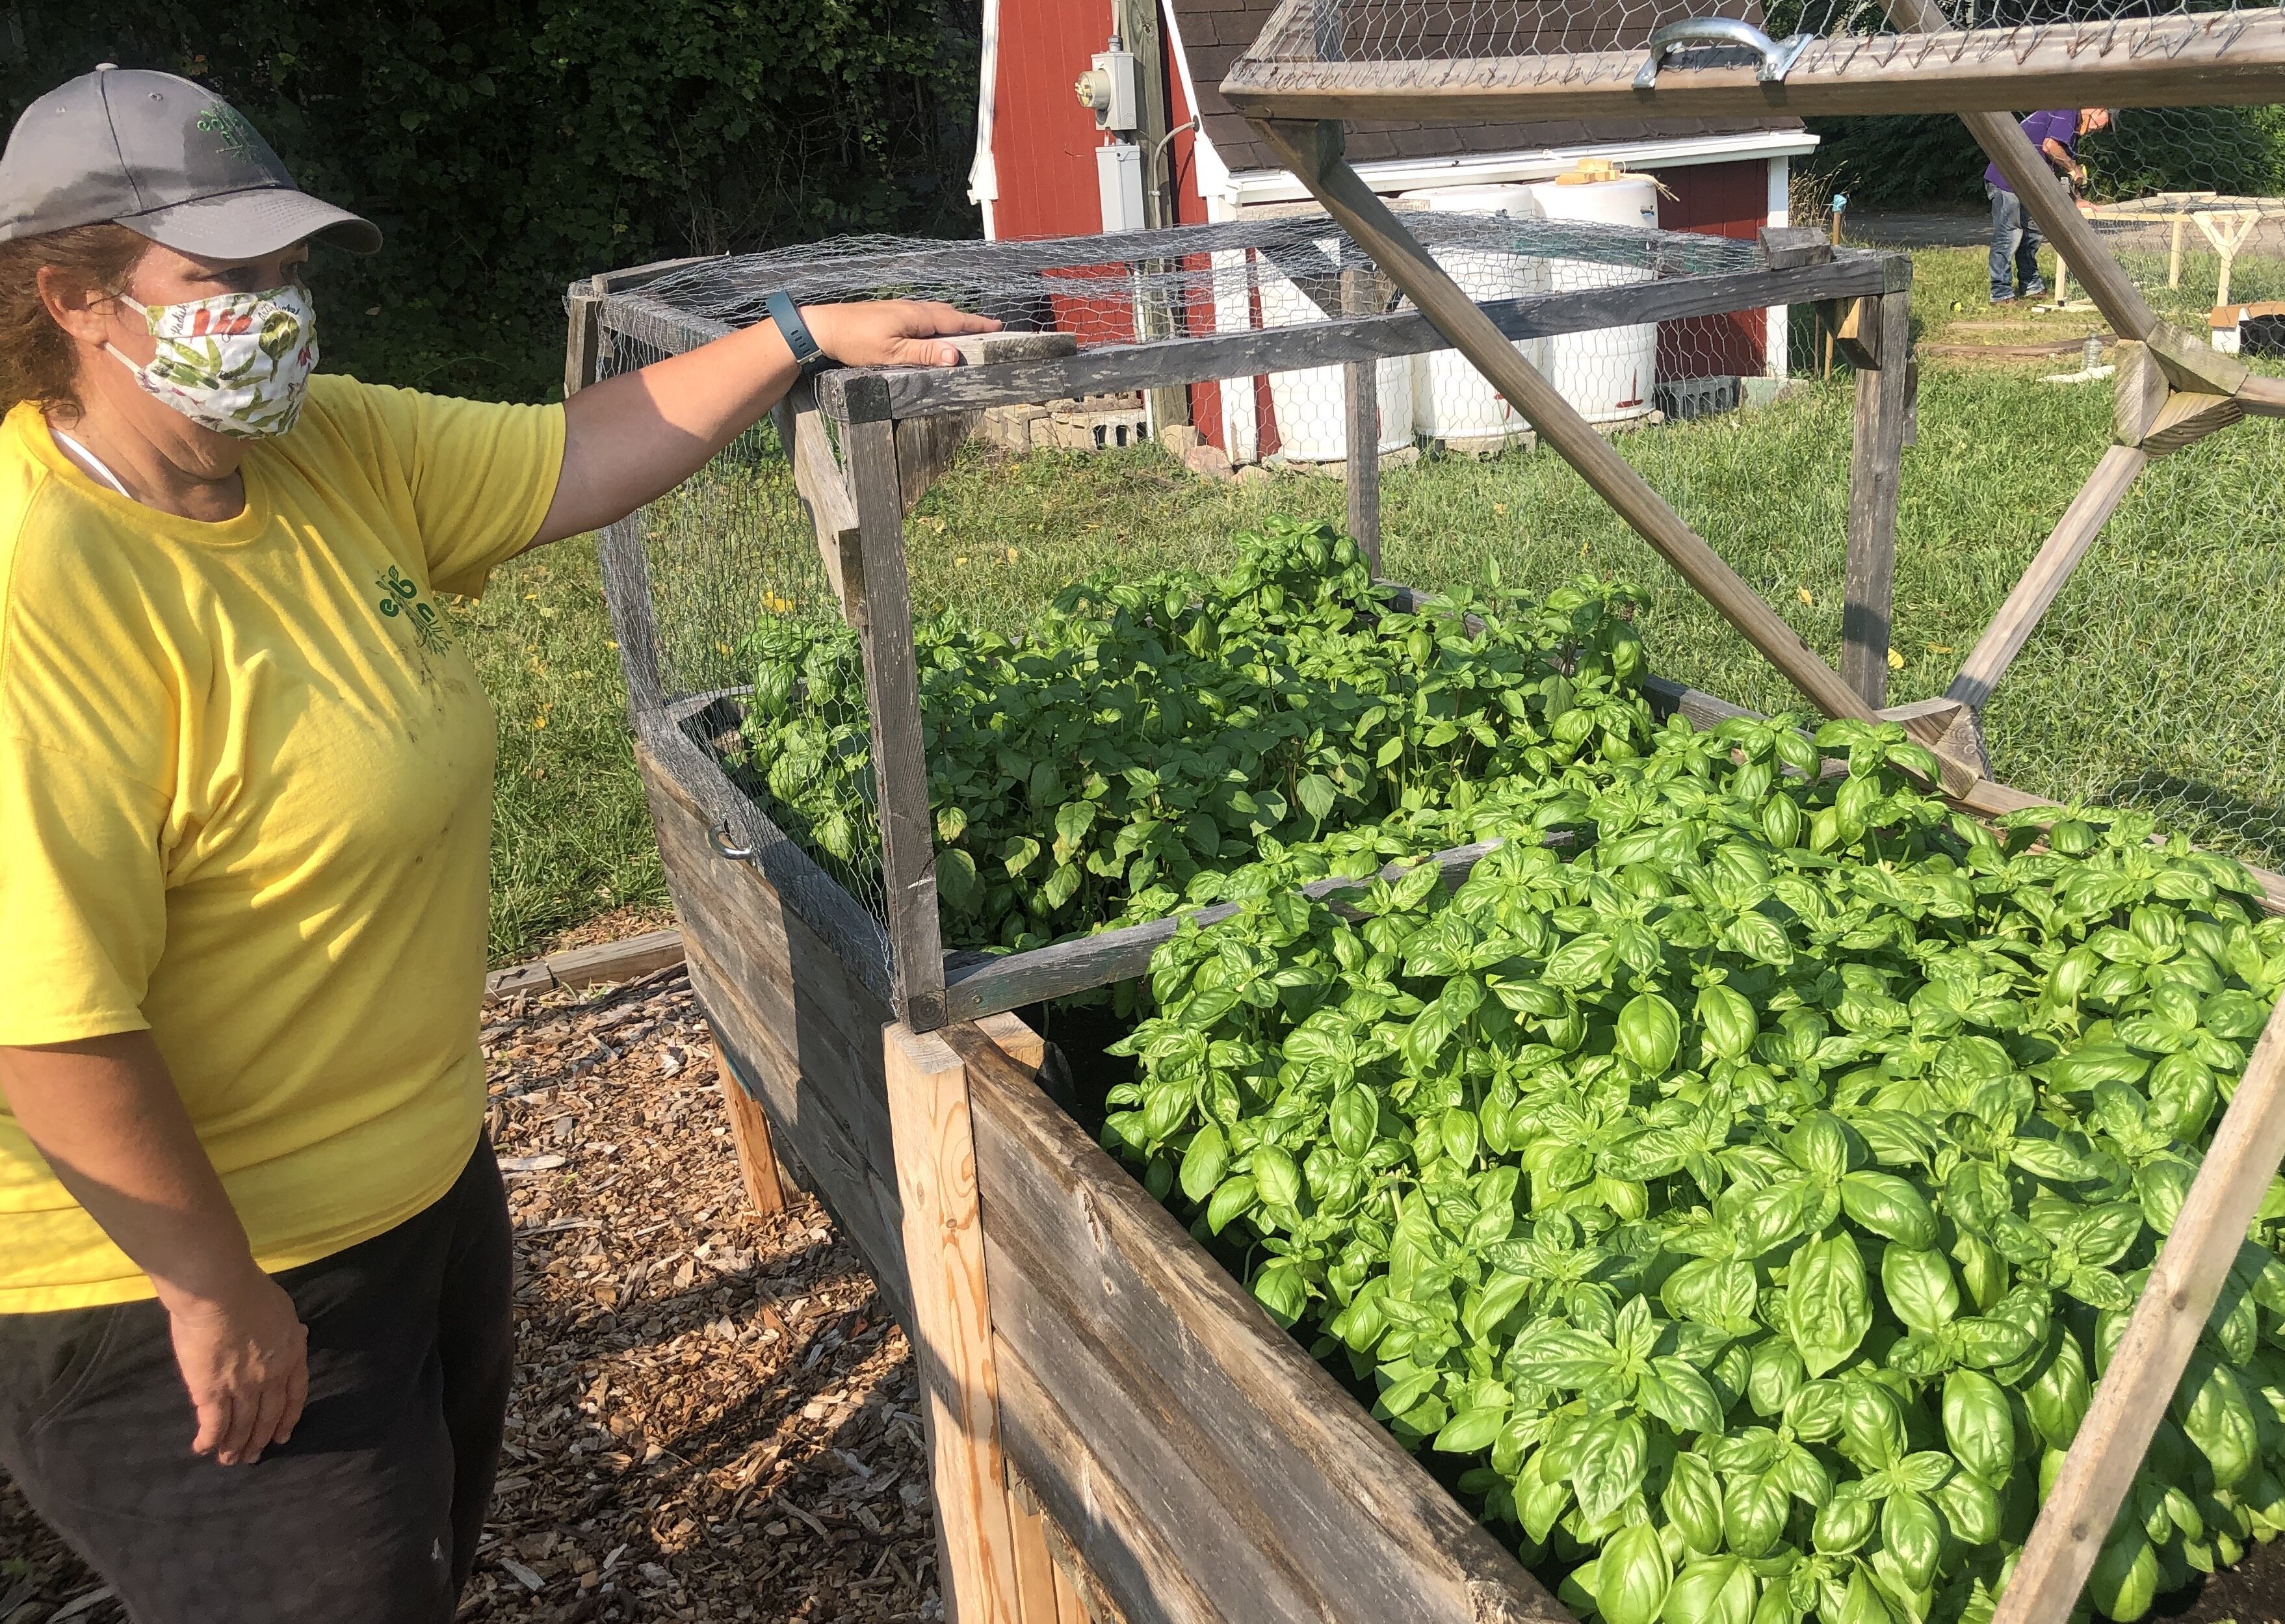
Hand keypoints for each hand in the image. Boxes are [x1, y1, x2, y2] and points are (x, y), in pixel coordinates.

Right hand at [161, 1270, 308, 1465]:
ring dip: (235, 1446)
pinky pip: (213, 1424)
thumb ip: (288, 1329)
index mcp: (292, 1355)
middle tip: (254, 1457)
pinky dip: (210, 1439)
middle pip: (268, 1415)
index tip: (283, 1436)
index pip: (295, 1395)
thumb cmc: (249, 1291)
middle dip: (261, 1439)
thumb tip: (297, 1333)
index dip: (288, 1418)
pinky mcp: (210, 1391)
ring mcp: (242, 1387)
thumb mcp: (283, 1309)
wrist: (219, 1291)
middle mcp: (271, 1377)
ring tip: (230, 1461)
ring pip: (241, 1425)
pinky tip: (205, 1449)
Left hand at [801, 300, 1001, 368]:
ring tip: (967, 328)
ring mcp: (900, 308)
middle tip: (989, 328)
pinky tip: (933, 327)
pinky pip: (923, 314)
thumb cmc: (856, 342)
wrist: (824, 327)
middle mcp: (912, 308)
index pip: (955, 321)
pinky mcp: (890, 312)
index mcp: (917, 317)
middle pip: (948, 314)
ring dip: (953, 320)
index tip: (998, 326)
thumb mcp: (892, 354)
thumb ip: (924, 354)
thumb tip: (954, 356)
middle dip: (969, 321)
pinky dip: (937, 320)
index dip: (977, 325)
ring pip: (935, 312)